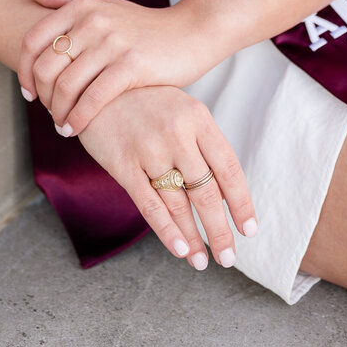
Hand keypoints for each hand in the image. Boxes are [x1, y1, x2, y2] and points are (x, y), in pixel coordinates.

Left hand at [18, 0, 216, 134]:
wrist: (191, 31)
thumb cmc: (142, 24)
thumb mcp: (103, 5)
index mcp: (81, 6)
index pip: (33, 40)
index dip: (24, 71)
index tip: (29, 92)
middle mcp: (93, 20)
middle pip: (46, 66)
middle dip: (42, 97)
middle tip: (49, 112)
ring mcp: (113, 42)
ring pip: (67, 85)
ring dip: (58, 113)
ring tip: (62, 126)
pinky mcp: (132, 65)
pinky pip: (93, 98)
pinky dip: (79, 119)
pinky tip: (76, 129)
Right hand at [76, 86, 257, 269]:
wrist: (96, 85)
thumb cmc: (146, 100)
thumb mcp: (181, 109)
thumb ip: (202, 144)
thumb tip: (224, 193)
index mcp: (198, 117)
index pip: (228, 168)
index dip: (241, 203)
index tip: (249, 230)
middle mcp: (177, 133)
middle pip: (206, 192)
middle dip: (219, 230)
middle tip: (228, 257)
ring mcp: (149, 148)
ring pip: (179, 204)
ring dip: (193, 238)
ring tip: (202, 261)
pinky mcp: (123, 163)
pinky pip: (149, 204)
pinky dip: (166, 231)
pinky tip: (180, 250)